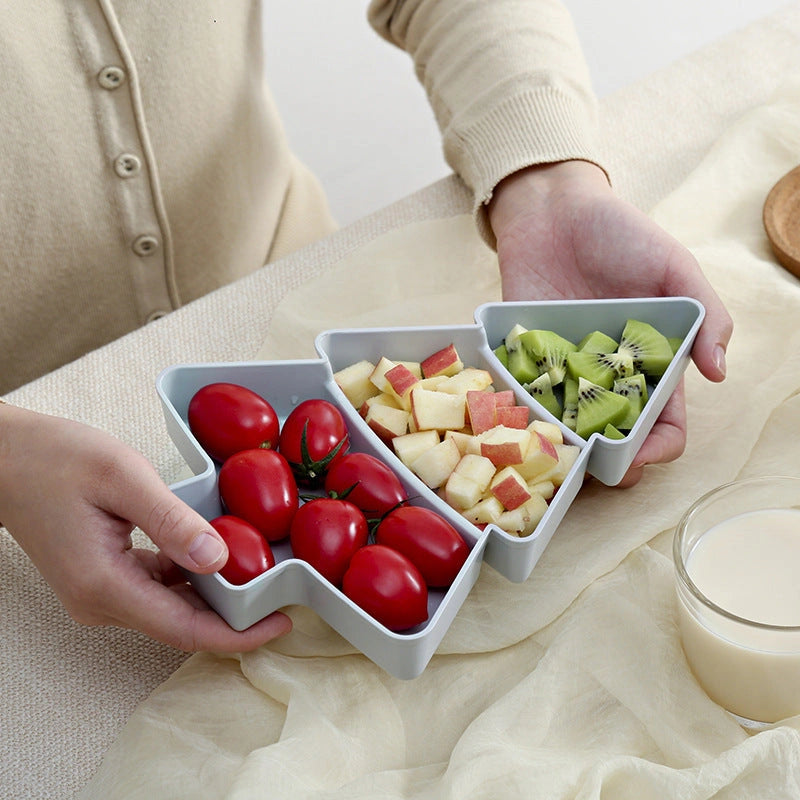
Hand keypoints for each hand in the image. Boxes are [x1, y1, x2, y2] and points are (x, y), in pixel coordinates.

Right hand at [0, 403, 291, 649]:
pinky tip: (216, 555)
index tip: (281, 624)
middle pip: (182, 626)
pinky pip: (157, 589)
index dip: (238, 635)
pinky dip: (190, 579)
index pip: (184, 630)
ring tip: (260, 576)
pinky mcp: (103, 579)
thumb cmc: (55, 459)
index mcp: (104, 585)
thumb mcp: (122, 478)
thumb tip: (219, 560)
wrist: (6, 458)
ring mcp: (100, 594)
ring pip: (172, 609)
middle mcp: (100, 602)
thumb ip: (171, 522)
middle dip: (234, 619)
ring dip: (215, 598)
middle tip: (281, 598)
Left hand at [488, 160, 732, 485]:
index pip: (664, 423)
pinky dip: (527, 416)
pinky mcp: (525, 361)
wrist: (552, 209)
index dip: (657, 448)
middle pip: (616, 439)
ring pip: (570, 431)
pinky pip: (526, 399)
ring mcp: (565, 372)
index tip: (640, 456)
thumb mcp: (673, 266)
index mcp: (650, 363)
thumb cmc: (620, 233)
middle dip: (612, 463)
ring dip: (567, 449)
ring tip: (558, 456)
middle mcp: (608, 377)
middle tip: (595, 463)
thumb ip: (705, 315)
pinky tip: (523, 426)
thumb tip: (720, 373)